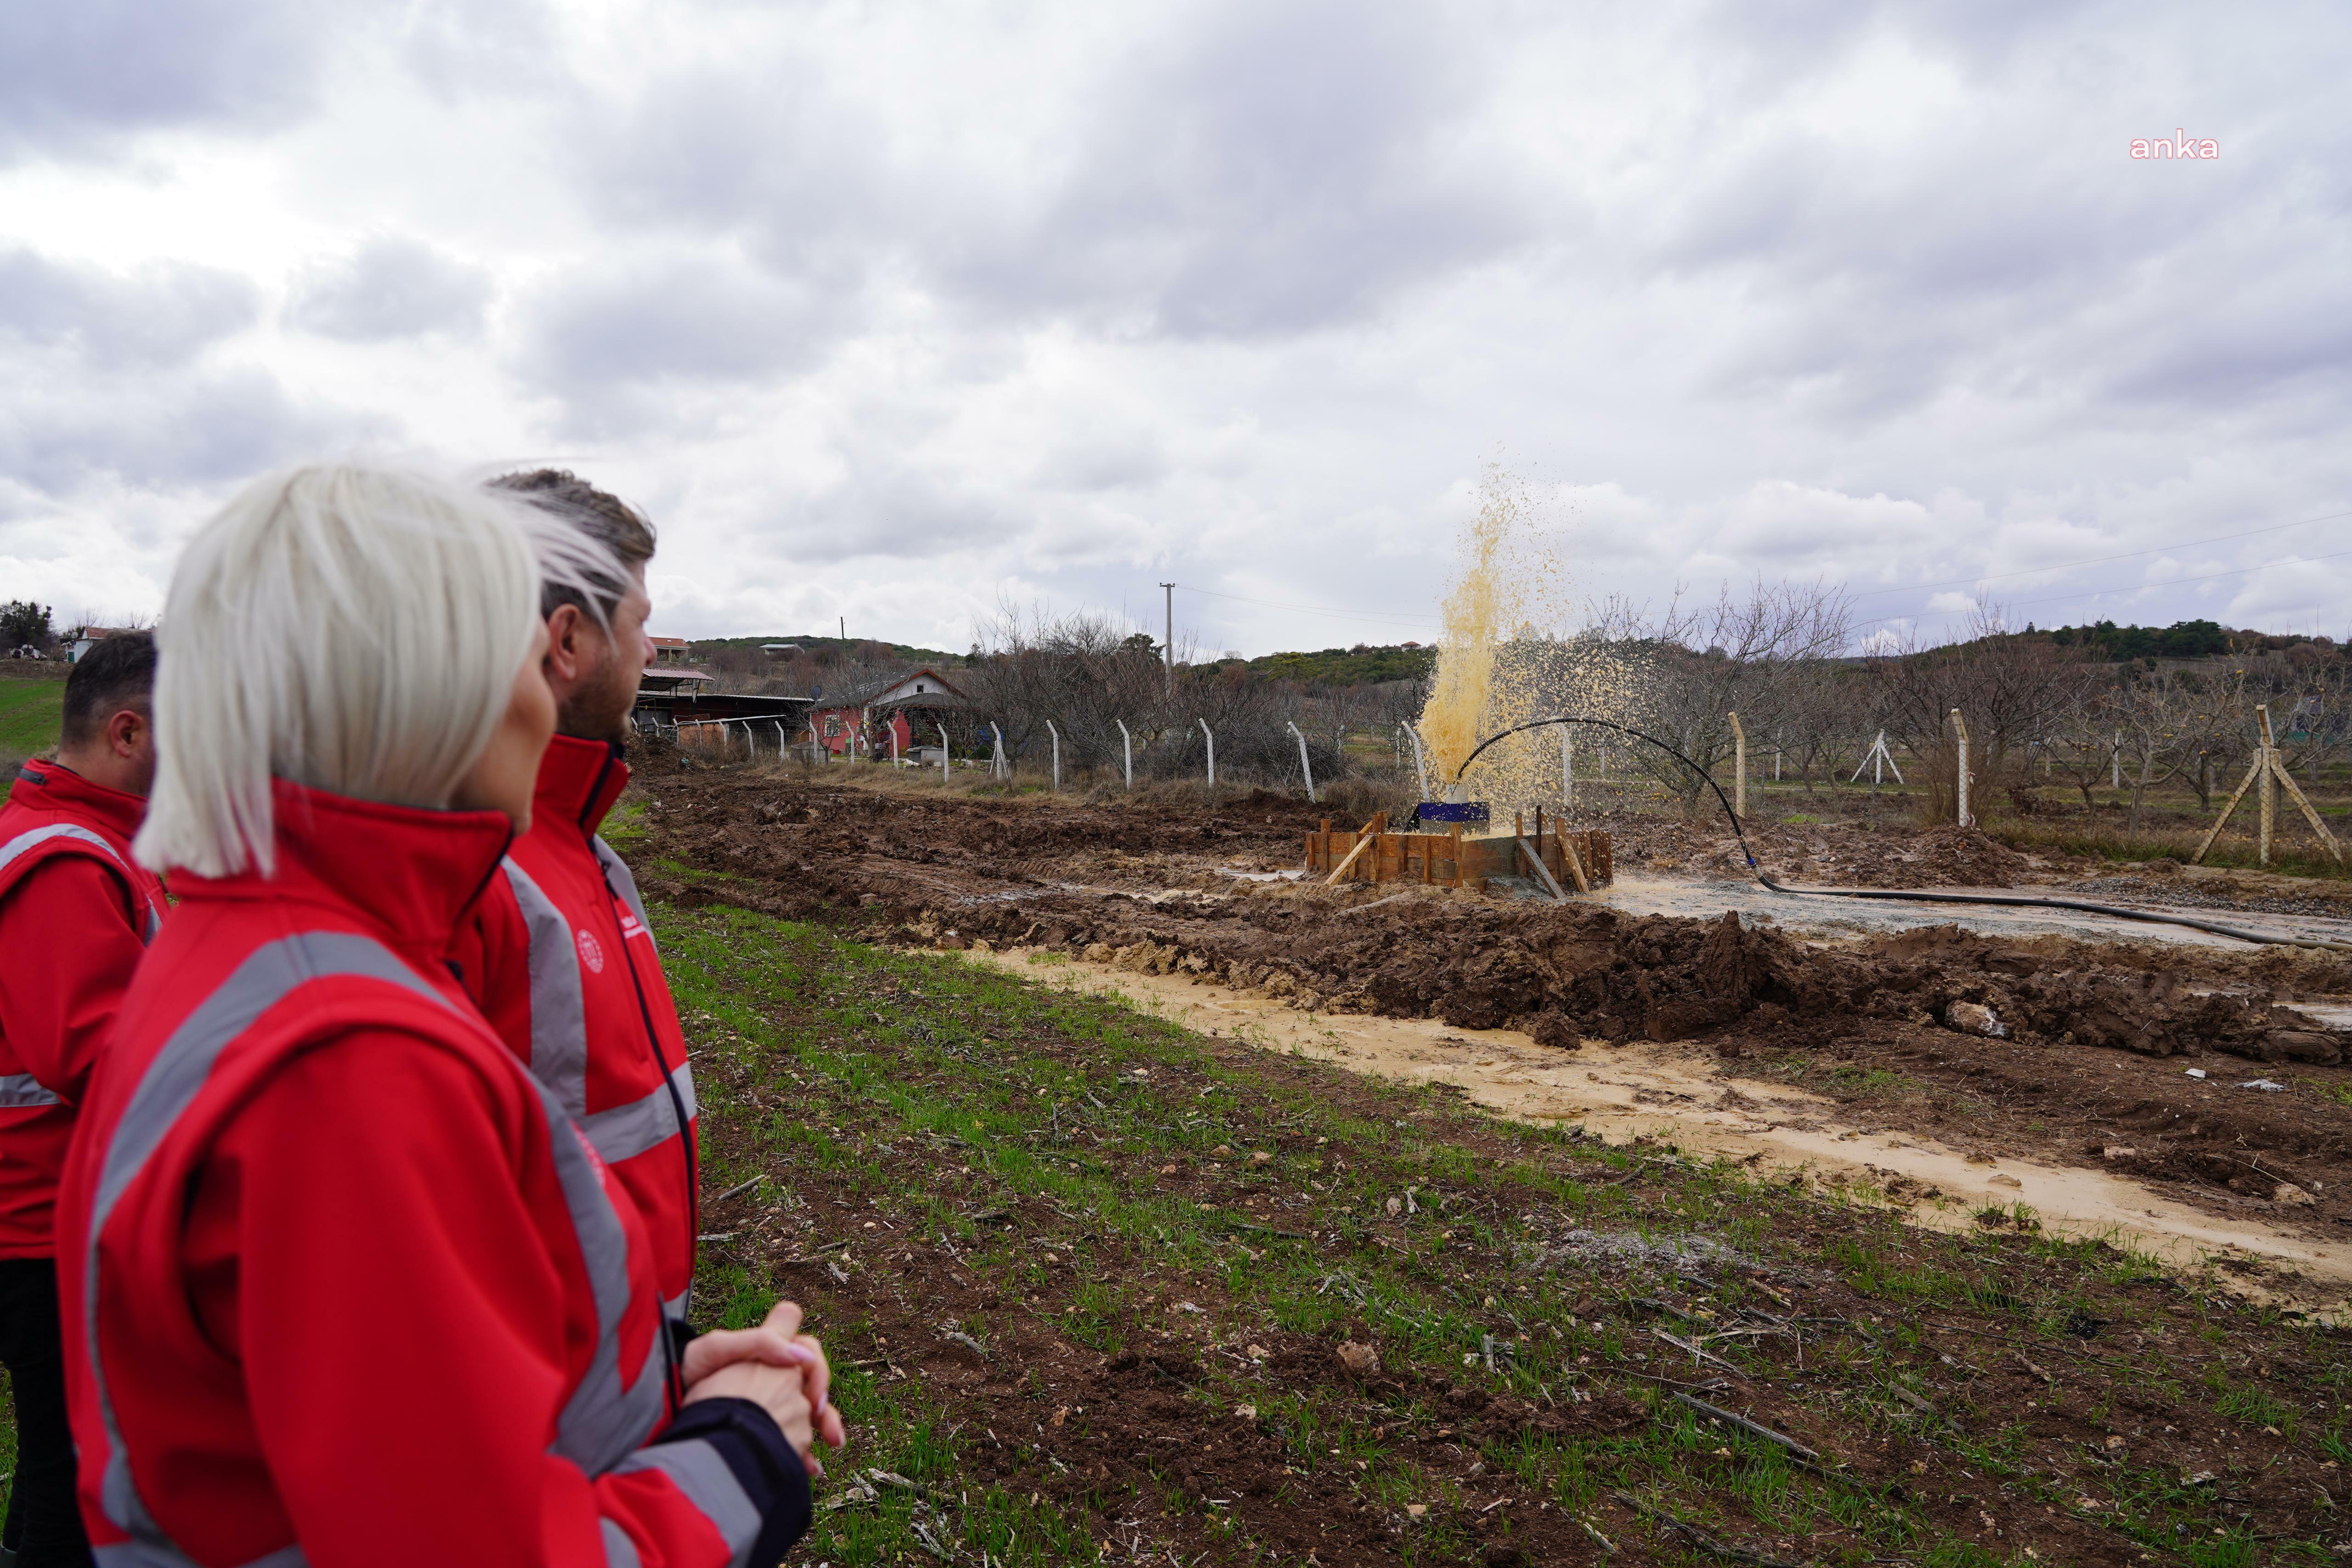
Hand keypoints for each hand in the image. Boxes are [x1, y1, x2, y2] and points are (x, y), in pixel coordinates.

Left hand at [683, 1300, 846, 1464]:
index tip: (805, 1371)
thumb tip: (799, 1355)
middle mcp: (772, 1380)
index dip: (807, 1353)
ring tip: (829, 1444)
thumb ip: (758, 1342)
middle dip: (824, 1399)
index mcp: (764, 1355)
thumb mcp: (713, 1350)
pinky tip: (807, 1466)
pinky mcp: (763, 1436)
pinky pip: (794, 1444)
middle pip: (813, 1384)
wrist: (664, 1418)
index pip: (800, 1344)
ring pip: (810, 1416)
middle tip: (822, 1417)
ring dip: (824, 1427)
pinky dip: (804, 1455)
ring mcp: (769, 1410)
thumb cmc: (682, 1376)